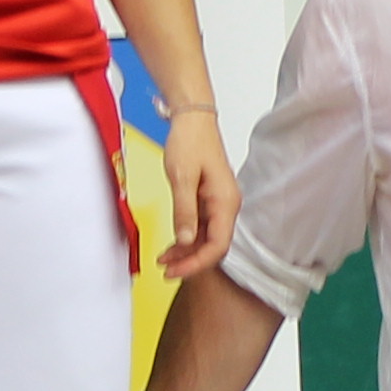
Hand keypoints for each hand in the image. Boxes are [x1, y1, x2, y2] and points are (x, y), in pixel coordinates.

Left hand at [152, 111, 236, 279]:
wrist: (192, 120)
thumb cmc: (190, 141)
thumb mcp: (182, 178)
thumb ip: (185, 211)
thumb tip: (186, 240)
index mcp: (226, 202)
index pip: (217, 245)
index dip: (197, 263)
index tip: (175, 271)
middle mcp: (226, 206)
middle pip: (213, 245)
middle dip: (190, 262)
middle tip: (166, 270)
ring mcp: (217, 204)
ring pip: (206, 238)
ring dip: (187, 252)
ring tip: (164, 260)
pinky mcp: (208, 200)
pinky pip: (200, 227)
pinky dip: (186, 238)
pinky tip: (172, 245)